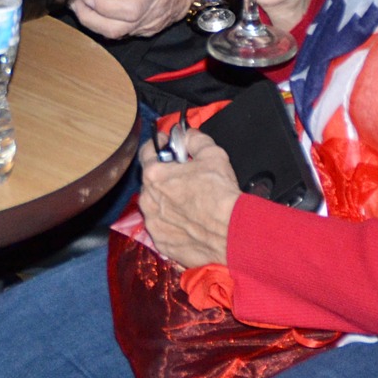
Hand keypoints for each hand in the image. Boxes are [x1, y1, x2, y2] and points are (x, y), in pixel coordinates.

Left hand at [72, 0, 204, 40]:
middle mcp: (153, 12)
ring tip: (81, 6)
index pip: (128, 9)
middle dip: (90, 19)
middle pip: (117, 29)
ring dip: (95, 23)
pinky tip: (97, 12)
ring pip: (119, 34)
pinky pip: (125, 33)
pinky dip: (107, 26)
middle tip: (75, 3)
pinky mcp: (150, 28)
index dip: (104, 7)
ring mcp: (152, 23)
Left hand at [137, 127, 240, 268]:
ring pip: (155, 207)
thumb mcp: (212, 154)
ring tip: (189, 203)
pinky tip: (189, 223)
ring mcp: (153, 223)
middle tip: (185, 177)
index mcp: (154, 175)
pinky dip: (172, 224)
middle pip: (151, 182)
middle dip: (165, 177)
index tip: (165, 145)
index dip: (157, 146)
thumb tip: (187, 134)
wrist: (231, 232)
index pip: (146, 152)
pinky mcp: (162, 242)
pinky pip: (163, 228)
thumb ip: (194, 139)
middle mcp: (147, 199)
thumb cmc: (220, 193)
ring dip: (166, 202)